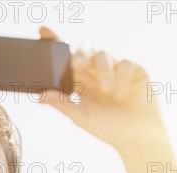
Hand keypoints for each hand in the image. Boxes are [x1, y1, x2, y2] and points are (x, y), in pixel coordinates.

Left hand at [39, 27, 166, 152]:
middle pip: (84, 48)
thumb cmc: (108, 128)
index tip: (43, 31)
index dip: (55, 41)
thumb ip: (62, 104)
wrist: (138, 137)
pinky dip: (121, 77)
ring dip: (103, 71)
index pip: (65, 56)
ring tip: (107, 90)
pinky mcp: (134, 68)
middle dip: (80, 53)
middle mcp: (95, 70)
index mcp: (80, 79)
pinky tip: (121, 93)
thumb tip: (38, 96)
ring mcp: (115, 67)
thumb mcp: (81, 117)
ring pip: (104, 54)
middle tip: (77, 64)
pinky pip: (125, 63)